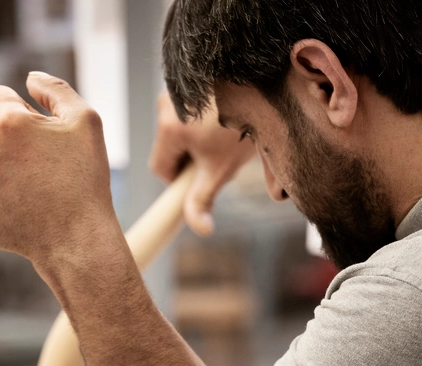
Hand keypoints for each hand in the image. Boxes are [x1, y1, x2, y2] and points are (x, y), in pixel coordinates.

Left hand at [0, 73, 116, 271]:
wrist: (76, 241)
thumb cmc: (84, 181)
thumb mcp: (84, 122)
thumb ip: (55, 89)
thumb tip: (29, 79)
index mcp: (5, 122)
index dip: (16, 111)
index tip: (33, 134)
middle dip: (5, 143)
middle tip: (35, 168)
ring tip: (24, 189)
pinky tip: (8, 204)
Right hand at [149, 91, 255, 234]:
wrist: (262, 80)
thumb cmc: (239, 124)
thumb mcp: (219, 169)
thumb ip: (202, 200)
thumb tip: (201, 230)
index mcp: (167, 128)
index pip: (160, 169)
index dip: (180, 179)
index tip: (201, 174)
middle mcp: (166, 105)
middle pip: (171, 149)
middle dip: (193, 158)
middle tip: (219, 154)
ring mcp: (178, 90)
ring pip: (182, 130)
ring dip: (200, 140)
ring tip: (227, 135)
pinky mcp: (191, 82)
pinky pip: (190, 112)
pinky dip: (205, 120)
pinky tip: (226, 119)